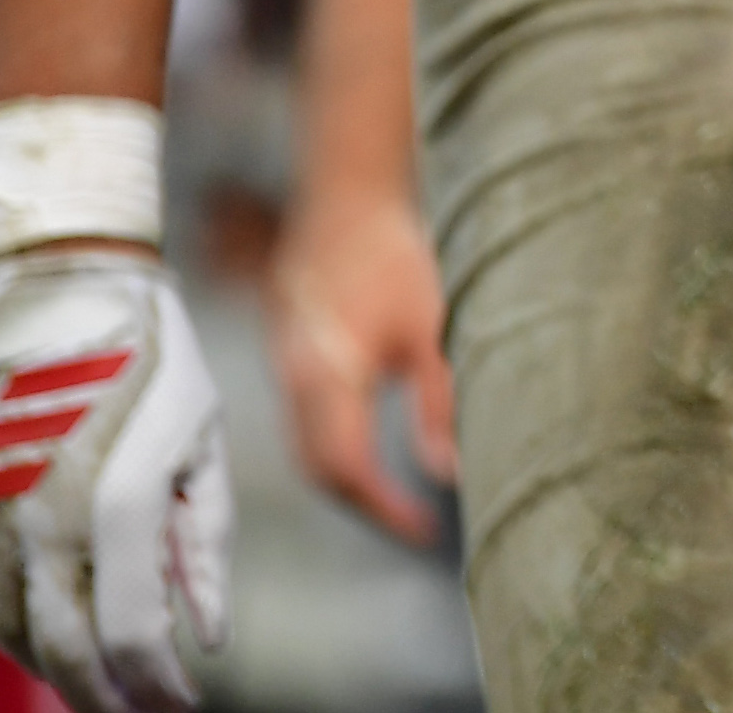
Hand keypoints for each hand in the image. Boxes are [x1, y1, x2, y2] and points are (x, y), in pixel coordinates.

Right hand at [0, 246, 232, 711]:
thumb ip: (206, 545)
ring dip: (50, 665)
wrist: (63, 282)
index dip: (156, 684)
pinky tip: (34, 631)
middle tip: (134, 706)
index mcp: (118, 502)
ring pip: (8, 626)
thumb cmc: (155, 356)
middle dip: (101, 693)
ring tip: (93, 676)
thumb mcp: (205, 440)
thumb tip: (206, 637)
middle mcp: (42, 516)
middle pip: (61, 650)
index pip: (131, 635)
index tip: (182, 701)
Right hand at [271, 178, 456, 545]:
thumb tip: (448, 472)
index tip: (425, 531)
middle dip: (365, 505)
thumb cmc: (394, 254)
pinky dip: (335, 452)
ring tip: (396, 501)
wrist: (344, 200)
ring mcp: (285, 370)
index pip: (348, 469)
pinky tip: (369, 454)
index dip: (385, 508)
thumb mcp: (431, 325)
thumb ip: (439, 401)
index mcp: (326, 377)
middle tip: (414, 525)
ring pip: (308, 450)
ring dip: (348, 482)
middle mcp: (295, 382)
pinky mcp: (288, 359)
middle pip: (320, 469)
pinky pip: (304, 426)